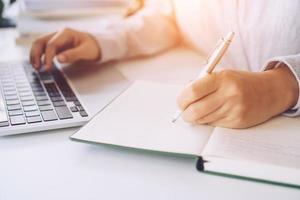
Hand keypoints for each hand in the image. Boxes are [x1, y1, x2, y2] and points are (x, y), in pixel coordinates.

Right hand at [30, 28, 100, 70]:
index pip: (51, 44)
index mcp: (66, 33)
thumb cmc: (92, 47)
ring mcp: (55, 39)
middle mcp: (58, 34)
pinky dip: (39, 57)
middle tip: (37, 68)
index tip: (47, 68)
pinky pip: (43, 50)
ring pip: (39, 45)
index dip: (48, 57)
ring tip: (36, 68)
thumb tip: (59, 59)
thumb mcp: (86, 51)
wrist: (96, 45)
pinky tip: (39, 65)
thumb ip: (73, 55)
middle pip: (40, 42)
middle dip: (36, 54)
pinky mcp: (55, 46)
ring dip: (35, 55)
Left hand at [177, 66, 297, 127]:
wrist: (270, 91)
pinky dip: (209, 121)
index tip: (180, 102)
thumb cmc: (240, 82)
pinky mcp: (238, 121)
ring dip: (197, 118)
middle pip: (195, 110)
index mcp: (222, 78)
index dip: (181, 99)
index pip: (192, 91)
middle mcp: (229, 94)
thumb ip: (202, 84)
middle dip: (185, 114)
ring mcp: (234, 109)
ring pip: (203, 120)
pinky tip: (214, 114)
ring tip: (200, 111)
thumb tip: (182, 97)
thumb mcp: (222, 75)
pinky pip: (214, 125)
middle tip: (185, 112)